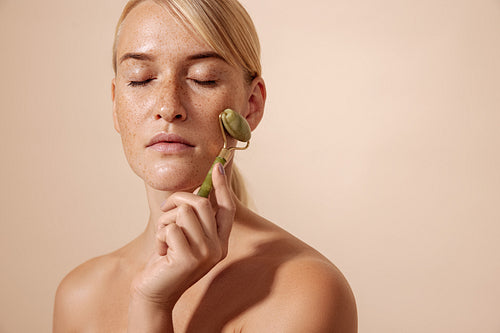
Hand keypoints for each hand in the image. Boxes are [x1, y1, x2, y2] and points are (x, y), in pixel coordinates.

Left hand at [130, 163, 234, 306]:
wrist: (154, 294)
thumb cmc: (166, 261)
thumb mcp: (184, 237)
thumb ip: (194, 218)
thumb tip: (199, 190)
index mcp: (220, 241)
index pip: (227, 207)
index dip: (222, 186)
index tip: (217, 166)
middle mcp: (218, 248)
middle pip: (201, 203)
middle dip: (176, 200)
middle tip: (164, 211)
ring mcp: (205, 254)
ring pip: (183, 212)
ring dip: (165, 221)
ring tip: (164, 239)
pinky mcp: (189, 258)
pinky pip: (170, 228)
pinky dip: (160, 236)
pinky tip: (161, 252)